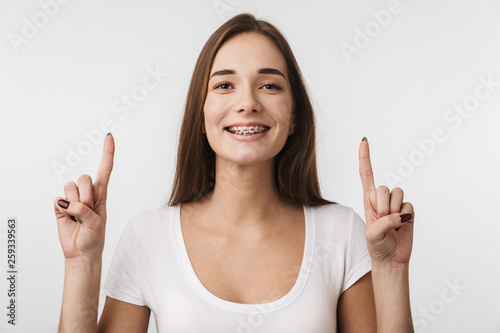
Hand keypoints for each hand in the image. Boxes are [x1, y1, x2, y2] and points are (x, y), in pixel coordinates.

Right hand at [54, 133, 114, 261]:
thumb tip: (68, 202)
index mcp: (101, 194)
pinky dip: (62, 210)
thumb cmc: (94, 237)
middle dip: (86, 196)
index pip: (105, 169)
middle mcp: (87, 193)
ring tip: (78, 217)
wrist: (81, 253)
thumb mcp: (97, 223)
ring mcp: (73, 198)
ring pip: (70, 187)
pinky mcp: (60, 206)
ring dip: (75, 204)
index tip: (109, 136)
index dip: (107, 152)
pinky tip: (68, 218)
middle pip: (84, 178)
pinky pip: (58, 199)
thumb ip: (86, 210)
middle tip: (88, 211)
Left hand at [358, 137, 413, 264]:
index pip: (366, 174)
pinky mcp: (409, 211)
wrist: (391, 259)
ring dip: (394, 211)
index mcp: (368, 200)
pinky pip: (409, 205)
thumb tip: (399, 213)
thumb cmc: (376, 246)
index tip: (364, 140)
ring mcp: (396, 204)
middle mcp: (382, 199)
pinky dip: (406, 216)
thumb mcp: (371, 234)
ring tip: (391, 224)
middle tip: (381, 220)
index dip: (365, 157)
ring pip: (398, 193)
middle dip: (382, 206)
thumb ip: (382, 221)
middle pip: (383, 188)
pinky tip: (402, 225)